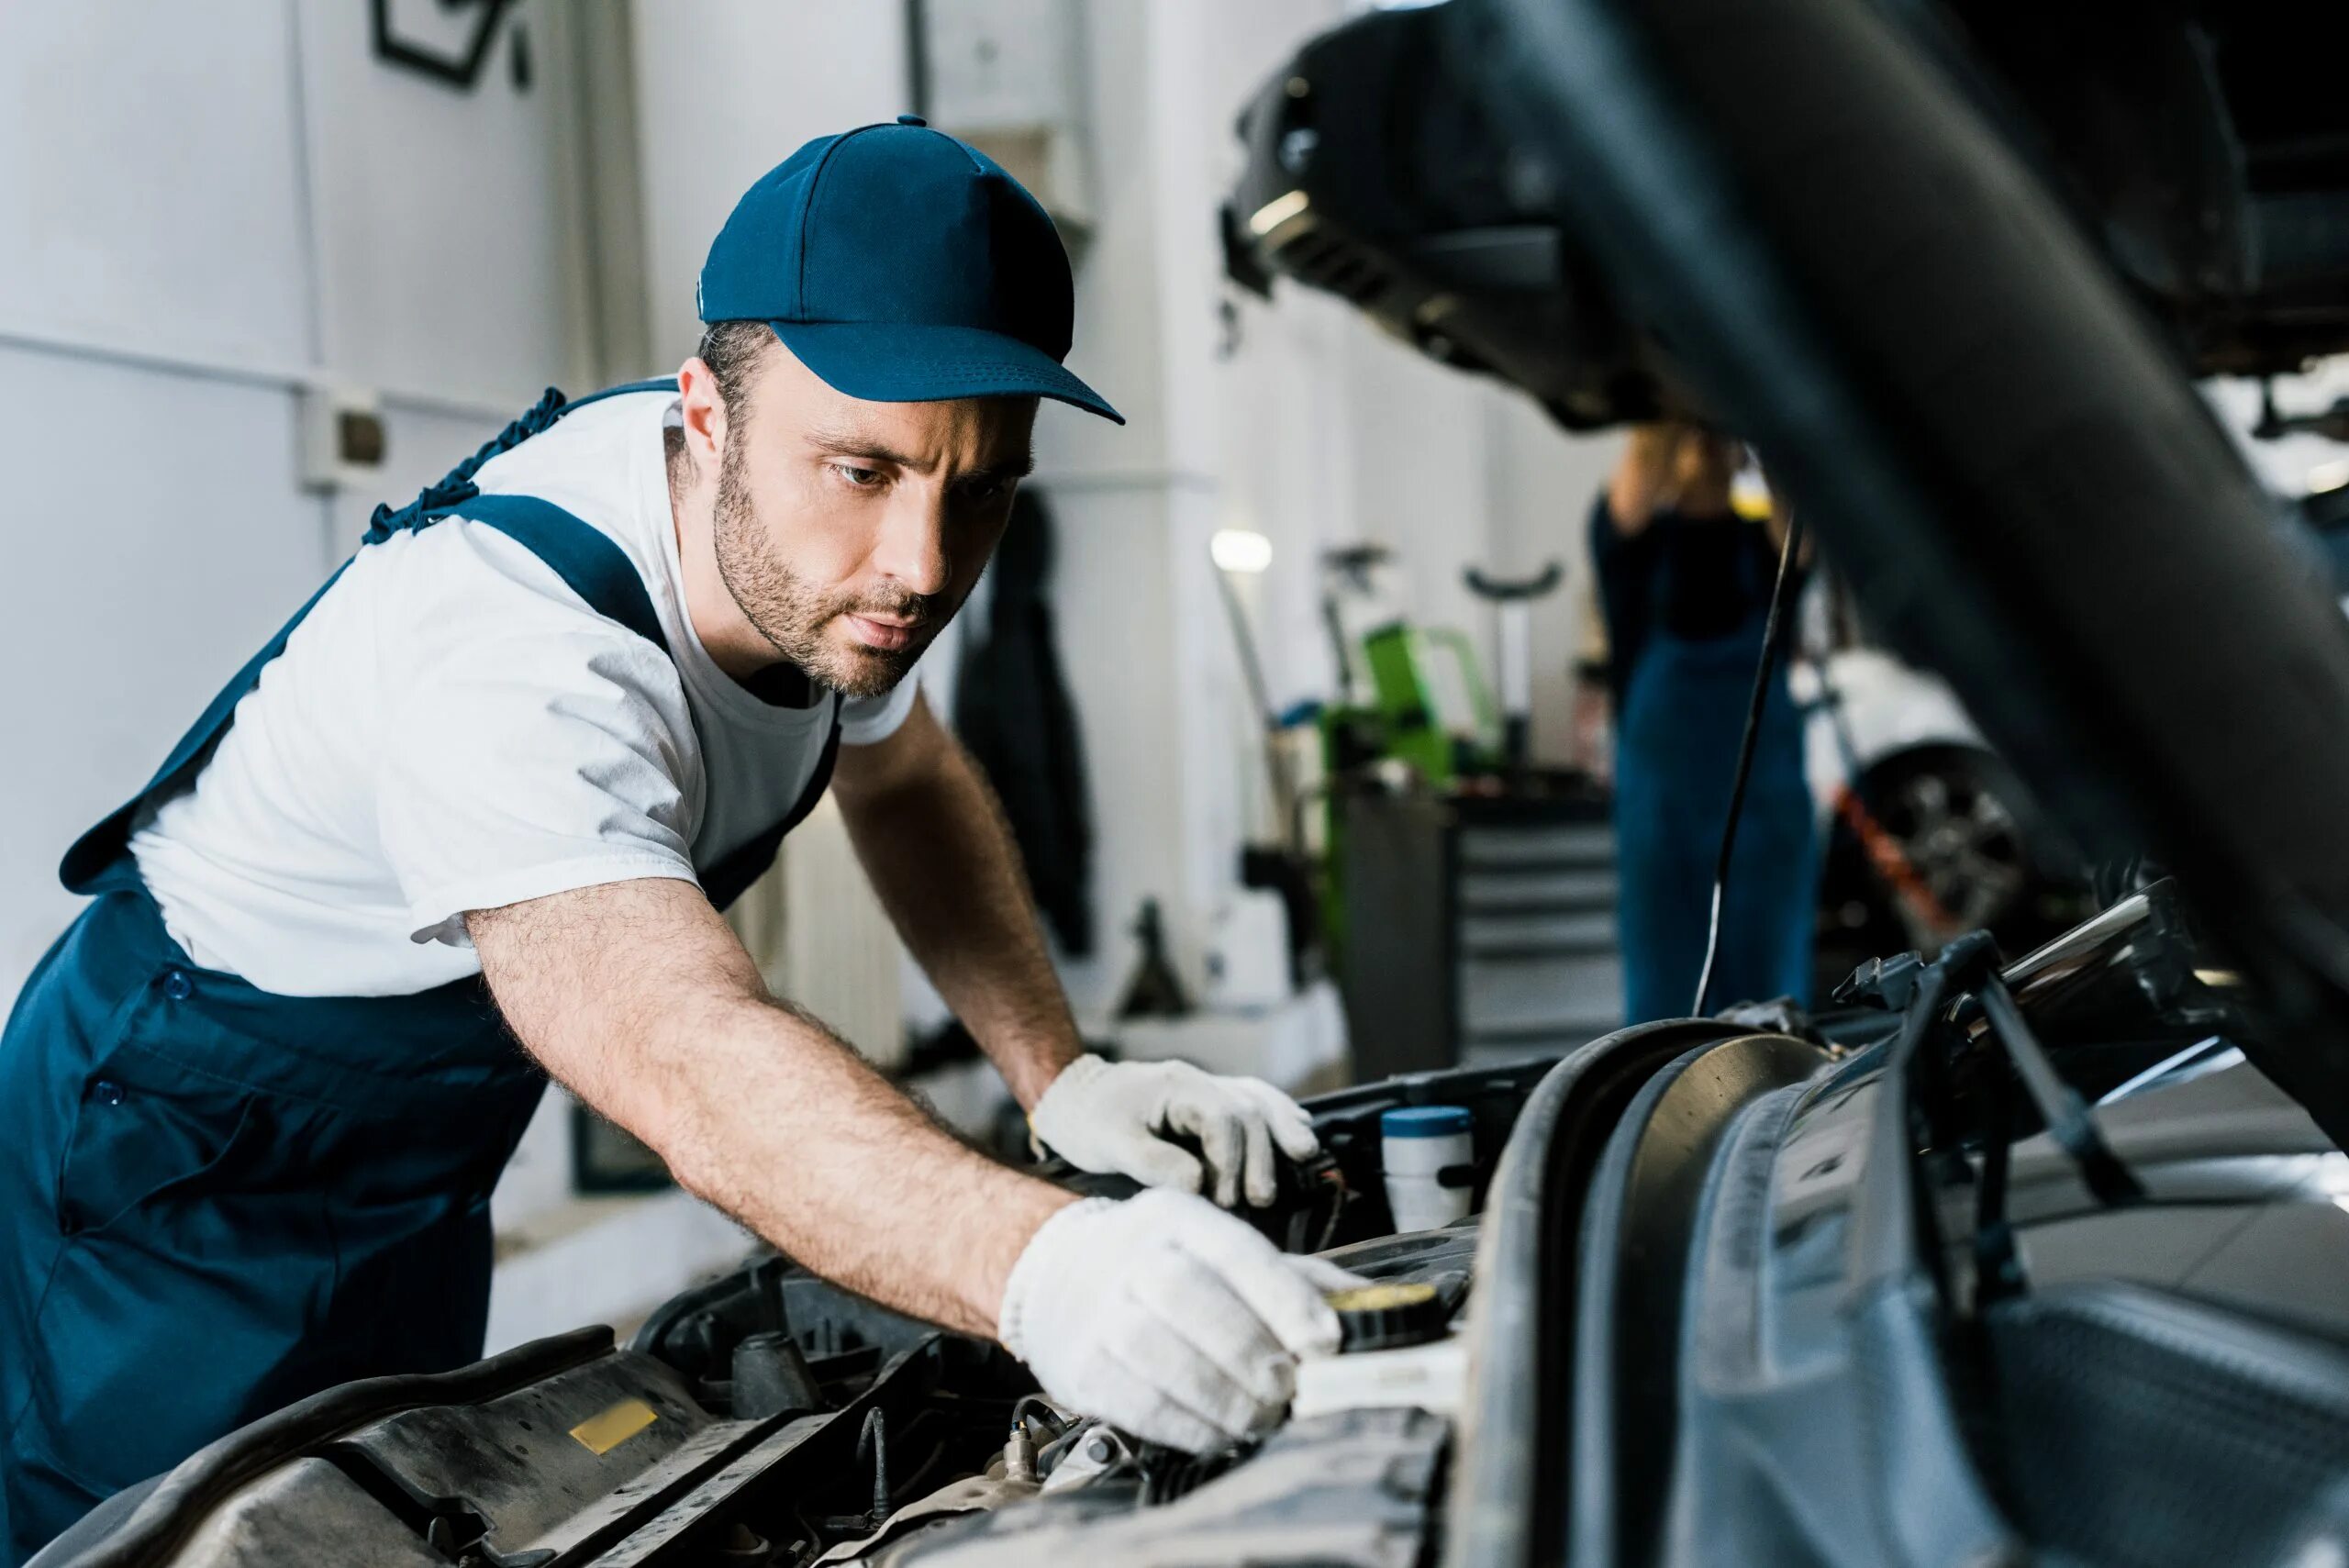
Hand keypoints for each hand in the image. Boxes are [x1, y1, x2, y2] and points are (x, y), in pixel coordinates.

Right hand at [996, 1189, 1361, 1451]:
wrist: (1058, 1281)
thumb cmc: (1168, 1271)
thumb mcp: (1224, 1256)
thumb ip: (1296, 1279)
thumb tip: (1375, 1308)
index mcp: (1179, 1218)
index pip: (1236, 1250)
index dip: (1285, 1298)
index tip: (1325, 1343)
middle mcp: (1131, 1253)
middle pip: (1191, 1296)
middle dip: (1251, 1352)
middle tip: (1290, 1391)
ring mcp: (1097, 1308)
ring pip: (1159, 1352)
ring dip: (1222, 1397)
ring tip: (1261, 1420)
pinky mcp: (1079, 1364)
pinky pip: (1136, 1401)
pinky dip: (1187, 1426)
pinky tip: (1219, 1436)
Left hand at [1029, 1055, 1319, 1206]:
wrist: (1069, 1098)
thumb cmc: (1085, 1121)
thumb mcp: (1110, 1144)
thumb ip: (1154, 1163)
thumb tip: (1200, 1185)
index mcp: (1176, 1087)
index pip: (1223, 1118)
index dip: (1231, 1162)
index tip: (1222, 1200)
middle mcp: (1198, 1082)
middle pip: (1248, 1111)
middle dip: (1259, 1157)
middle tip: (1257, 1202)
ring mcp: (1206, 1088)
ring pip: (1259, 1099)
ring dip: (1282, 1128)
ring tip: (1304, 1156)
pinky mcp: (1207, 1103)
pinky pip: (1253, 1100)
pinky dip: (1279, 1114)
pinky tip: (1300, 1132)